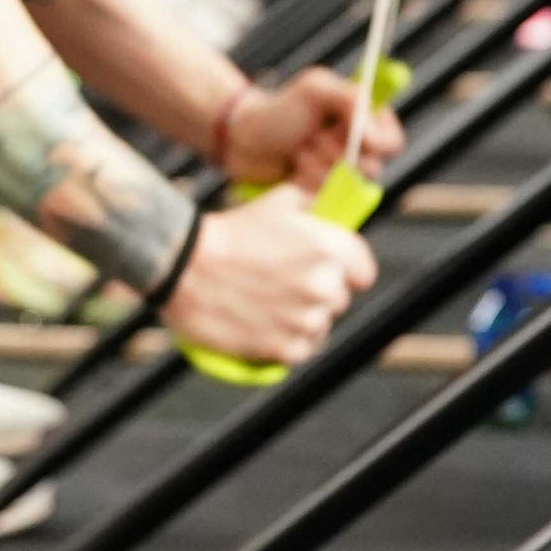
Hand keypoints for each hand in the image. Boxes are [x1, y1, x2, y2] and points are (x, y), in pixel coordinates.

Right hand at [164, 190, 376, 367]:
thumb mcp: (280, 201)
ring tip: (268, 300)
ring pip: (320, 325)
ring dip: (301, 317)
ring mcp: (306, 320)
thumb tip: (337, 215)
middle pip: (340, 299)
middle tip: (284, 281)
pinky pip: (301, 349)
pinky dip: (285, 340)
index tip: (332, 269)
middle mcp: (325, 286)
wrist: (185, 266)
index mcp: (329, 247)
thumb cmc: (231, 232)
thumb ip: (318, 208)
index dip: (348, 270)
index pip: (364, 271)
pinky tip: (262, 320)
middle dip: (318, 291)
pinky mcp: (286, 349)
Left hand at [221, 64, 405, 189]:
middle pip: (371, 167)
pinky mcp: (321, 194)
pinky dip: (306, 182)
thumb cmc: (279, 109)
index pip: (391, 140)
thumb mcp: (316, 89)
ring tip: (297, 151)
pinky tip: (292, 169)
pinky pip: (326, 198)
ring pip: (346, 184)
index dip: (378, 143)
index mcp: (361, 120)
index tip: (359, 137)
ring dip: (317, 165)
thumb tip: (375, 136)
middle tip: (312, 137)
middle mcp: (355, 149)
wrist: (243, 139)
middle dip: (335, 152)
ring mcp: (338, 174)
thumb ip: (351, 101)